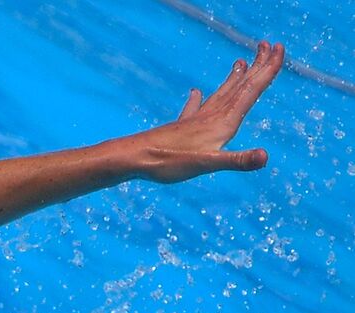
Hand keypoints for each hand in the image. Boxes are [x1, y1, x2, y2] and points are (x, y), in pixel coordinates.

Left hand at [119, 40, 283, 183]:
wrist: (134, 158)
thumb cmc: (169, 162)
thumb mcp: (207, 165)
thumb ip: (237, 160)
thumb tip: (265, 157)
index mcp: (223, 122)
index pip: (251, 90)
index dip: (267, 70)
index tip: (279, 48)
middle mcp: (211, 116)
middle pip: (239, 86)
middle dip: (257, 67)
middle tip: (270, 45)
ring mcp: (195, 121)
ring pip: (220, 94)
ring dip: (233, 79)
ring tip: (240, 63)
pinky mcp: (180, 128)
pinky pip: (193, 109)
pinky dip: (196, 99)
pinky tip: (195, 92)